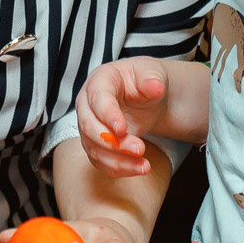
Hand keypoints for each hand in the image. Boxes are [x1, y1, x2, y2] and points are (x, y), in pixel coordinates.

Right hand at [76, 58, 175, 177]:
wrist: (144, 95)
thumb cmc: (144, 79)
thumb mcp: (152, 73)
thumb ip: (152, 79)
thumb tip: (156, 87)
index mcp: (99, 81)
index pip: (97, 99)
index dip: (108, 115)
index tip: (123, 129)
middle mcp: (87, 104)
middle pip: (89, 126)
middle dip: (112, 142)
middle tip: (139, 148)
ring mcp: (88, 126)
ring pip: (93, 148)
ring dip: (117, 161)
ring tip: (144, 166)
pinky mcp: (94, 144)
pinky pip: (99, 161)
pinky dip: (117, 169)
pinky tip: (138, 169)